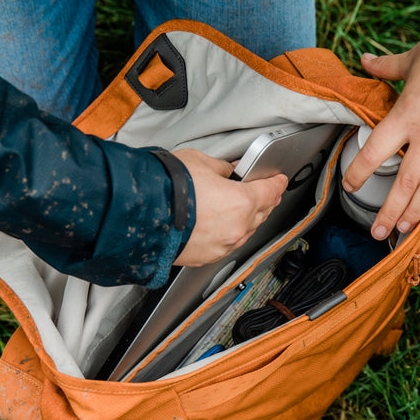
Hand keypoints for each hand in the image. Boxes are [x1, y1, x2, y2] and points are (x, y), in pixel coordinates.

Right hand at [172, 149, 287, 266]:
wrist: (141, 213)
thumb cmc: (166, 188)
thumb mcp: (200, 163)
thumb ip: (221, 168)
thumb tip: (228, 170)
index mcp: (241, 202)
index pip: (270, 191)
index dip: (276, 183)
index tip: (278, 180)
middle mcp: (236, 228)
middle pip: (261, 213)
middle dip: (266, 201)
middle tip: (267, 192)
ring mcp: (221, 245)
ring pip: (245, 232)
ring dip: (248, 219)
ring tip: (244, 208)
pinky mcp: (205, 256)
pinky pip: (226, 244)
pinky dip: (229, 233)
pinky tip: (223, 225)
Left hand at [342, 27, 419, 239]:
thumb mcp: (411, 57)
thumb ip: (385, 67)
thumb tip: (365, 60)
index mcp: (408, 113)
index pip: (375, 151)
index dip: (359, 173)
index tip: (350, 186)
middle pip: (406, 181)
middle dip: (390, 211)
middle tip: (379, 232)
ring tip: (408, 227)